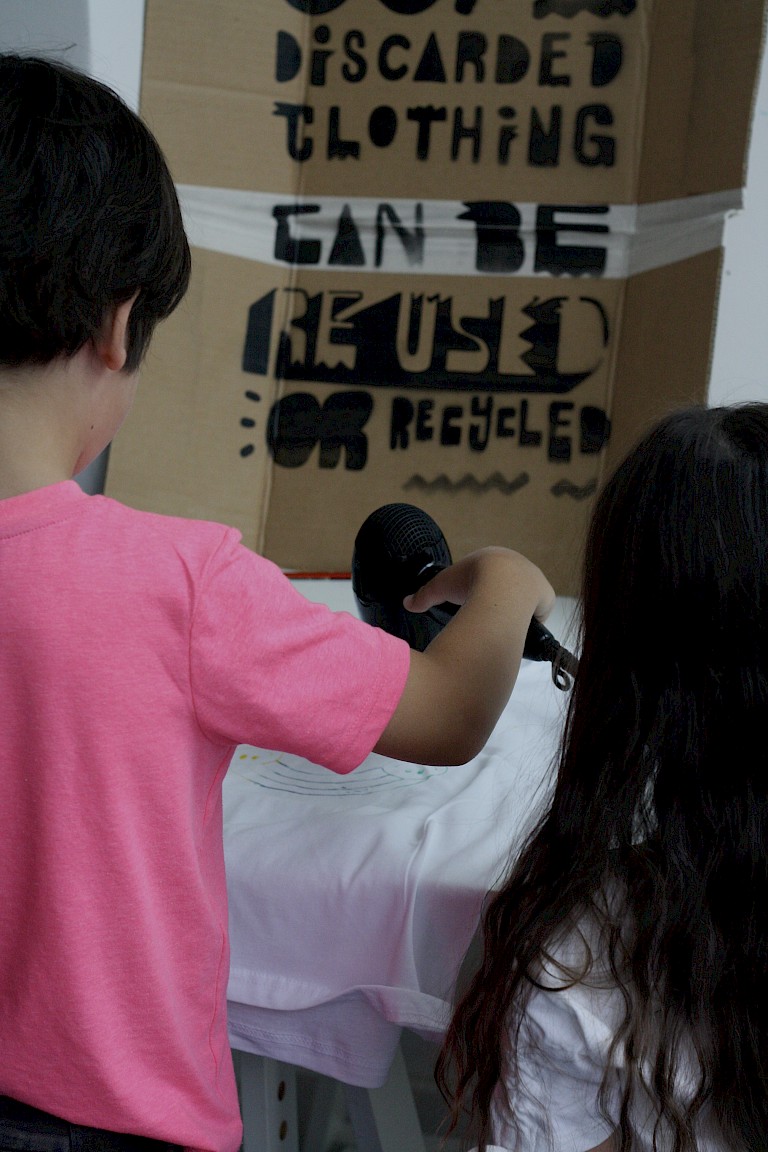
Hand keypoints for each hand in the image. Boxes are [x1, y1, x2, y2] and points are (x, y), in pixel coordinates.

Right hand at [403, 547, 554, 623]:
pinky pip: (538, 612)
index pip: (488, 575)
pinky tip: (519, 629)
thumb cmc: (469, 581)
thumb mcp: (441, 587)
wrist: (500, 585)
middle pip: (509, 587)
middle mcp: (518, 564)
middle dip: (500, 602)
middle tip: (488, 618)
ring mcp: (535, 579)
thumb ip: (424, 595)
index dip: (480, 591)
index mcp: (494, 557)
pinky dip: (529, 621)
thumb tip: (407, 603)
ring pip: (526, 600)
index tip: (473, 605)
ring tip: (504, 627)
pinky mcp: (547, 595)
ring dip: (517, 611)